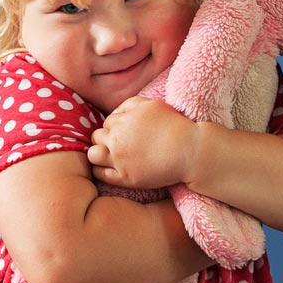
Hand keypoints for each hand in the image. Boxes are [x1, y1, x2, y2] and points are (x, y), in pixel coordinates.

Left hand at [86, 97, 207, 189]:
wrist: (189, 151)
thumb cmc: (175, 127)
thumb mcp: (152, 105)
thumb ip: (130, 105)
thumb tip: (115, 113)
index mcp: (124, 119)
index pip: (108, 122)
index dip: (116, 128)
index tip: (127, 135)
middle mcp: (118, 137)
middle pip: (97, 136)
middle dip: (106, 139)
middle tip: (119, 146)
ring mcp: (120, 158)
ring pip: (93, 154)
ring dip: (98, 154)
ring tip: (110, 157)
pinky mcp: (125, 177)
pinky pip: (100, 174)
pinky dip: (101, 170)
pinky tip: (111, 169)